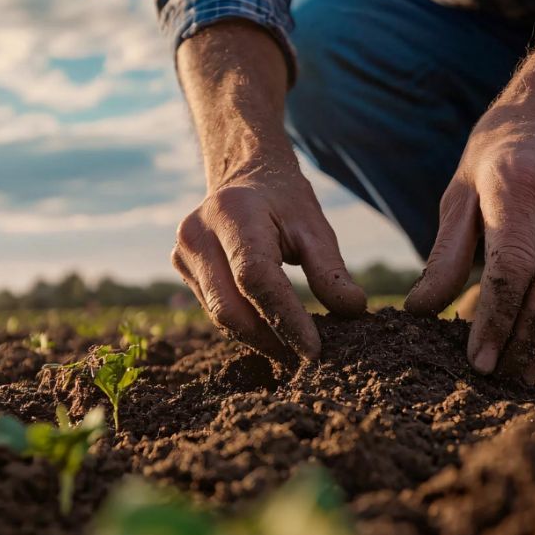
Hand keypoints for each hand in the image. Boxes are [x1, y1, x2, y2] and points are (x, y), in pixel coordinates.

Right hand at [172, 169, 366, 360]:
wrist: (243, 176)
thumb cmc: (284, 201)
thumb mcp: (314, 227)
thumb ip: (330, 270)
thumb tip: (353, 310)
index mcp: (233, 213)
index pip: (256, 278)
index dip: (285, 319)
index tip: (314, 350)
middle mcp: (197, 232)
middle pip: (230, 306)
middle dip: (270, 339)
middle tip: (306, 358)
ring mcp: (183, 252)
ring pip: (220, 315)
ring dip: (258, 338)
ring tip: (292, 349)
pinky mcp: (181, 267)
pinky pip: (214, 310)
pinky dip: (245, 326)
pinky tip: (271, 332)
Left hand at [405, 102, 534, 379]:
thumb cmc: (496, 158)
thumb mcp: (459, 195)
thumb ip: (444, 254)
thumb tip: (419, 311)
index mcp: (518, 184)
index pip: (513, 268)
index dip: (496, 321)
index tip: (478, 361)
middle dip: (529, 343)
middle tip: (504, 376)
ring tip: (533, 372)